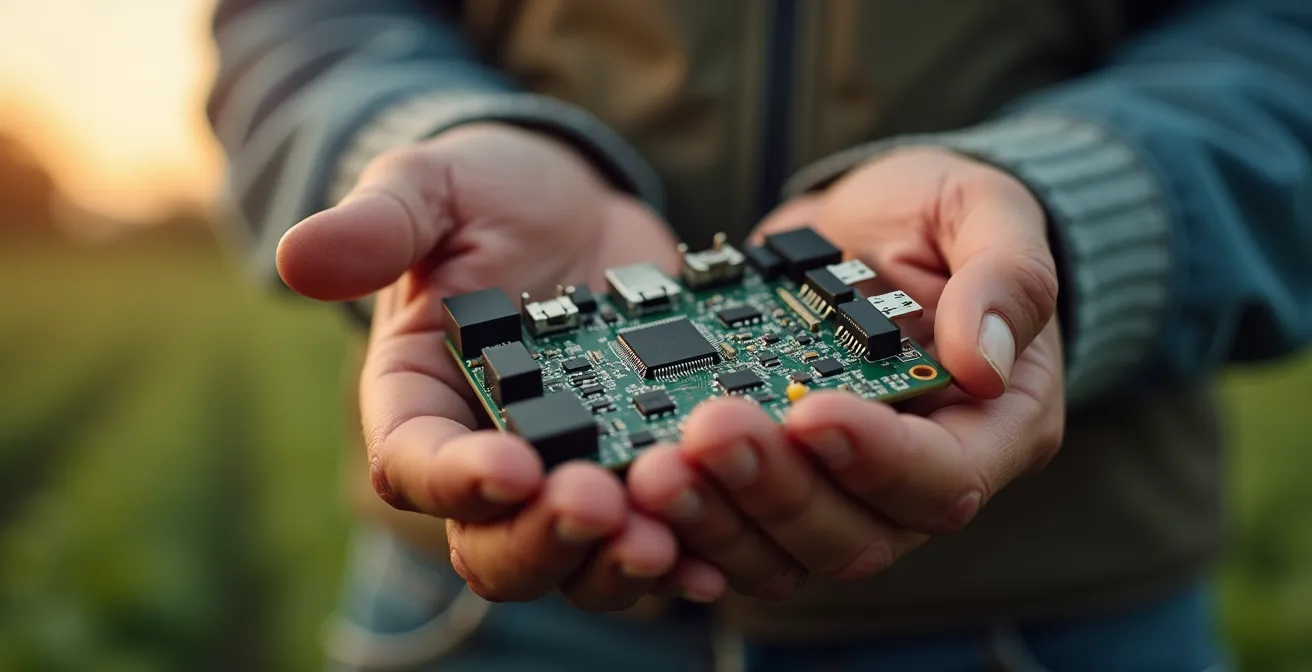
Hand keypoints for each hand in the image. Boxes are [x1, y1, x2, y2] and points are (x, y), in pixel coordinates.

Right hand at [276, 123, 724, 609]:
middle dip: (547, 539)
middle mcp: (485, 457)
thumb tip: (298, 257)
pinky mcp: (633, 467)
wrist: (572, 203)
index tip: (515, 466)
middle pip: (495, 546)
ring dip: (620, 561)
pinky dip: (685, 553)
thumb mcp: (432, 191)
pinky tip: (722, 556)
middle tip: (603, 504)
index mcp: (417, 401)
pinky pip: (654, 536)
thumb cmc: (485, 196)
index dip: (458, 479)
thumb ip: (378, 225)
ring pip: (577, 560)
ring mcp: (565, 471)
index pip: (417, 465)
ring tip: (669, 536)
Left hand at [627, 148, 1064, 595]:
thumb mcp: (985, 211)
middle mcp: (913, 480)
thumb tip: (984, 360)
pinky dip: (684, 522)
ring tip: (656, 466)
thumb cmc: (939, 221)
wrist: (865, 228)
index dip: (877, 460)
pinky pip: (729, 534)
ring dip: (716, 518)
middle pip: (853, 535)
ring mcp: (836, 491)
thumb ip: (1006, 276)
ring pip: (782, 553)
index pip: (942, 479)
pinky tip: (637, 484)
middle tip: (709, 430)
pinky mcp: (771, 482)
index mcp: (990, 427)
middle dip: (776, 490)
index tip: (811, 410)